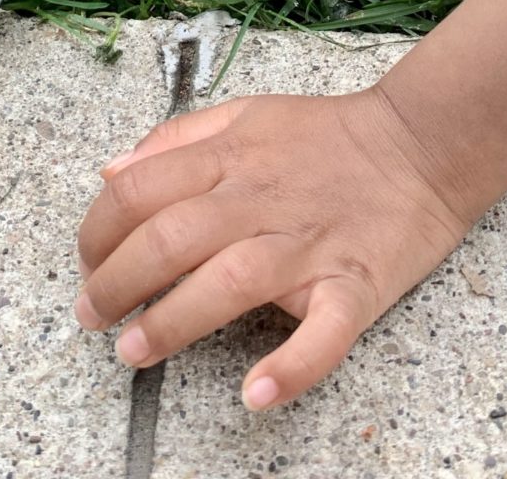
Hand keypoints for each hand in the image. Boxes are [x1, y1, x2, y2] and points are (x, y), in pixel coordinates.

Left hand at [75, 89, 469, 409]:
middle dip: (115, 282)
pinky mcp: (354, 285)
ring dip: (172, 322)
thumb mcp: (245, 113)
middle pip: (169, 238)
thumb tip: (112, 170)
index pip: (138, 190)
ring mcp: (306, 245)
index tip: (86, 262)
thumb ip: (176, 138)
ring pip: (227, 281)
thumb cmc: (326, 134)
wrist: (420, 144)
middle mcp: (257, 199)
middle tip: (92, 316)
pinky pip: (323, 331)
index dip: (96, 231)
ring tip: (134, 352)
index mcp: (228, 158)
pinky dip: (292, 364)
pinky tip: (256, 392)